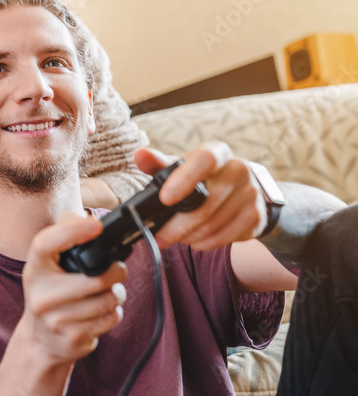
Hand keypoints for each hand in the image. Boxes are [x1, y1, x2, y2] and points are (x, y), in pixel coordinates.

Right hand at [21, 212, 126, 365]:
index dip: (72, 231)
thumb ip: (64, 237)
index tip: (96, 225)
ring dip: (116, 294)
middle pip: (96, 278)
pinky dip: (113, 313)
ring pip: (108, 299)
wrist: (40, 340)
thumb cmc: (50, 292)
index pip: (45, 243)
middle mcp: (40, 294)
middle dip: (117, 272)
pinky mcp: (73, 338)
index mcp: (34, 269)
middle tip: (116, 270)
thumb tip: (87, 219)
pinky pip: (111, 318)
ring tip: (106, 293)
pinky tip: (100, 312)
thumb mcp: (47, 265)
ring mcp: (56, 319)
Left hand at [134, 144, 264, 249]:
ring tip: (176, 237)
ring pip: (213, 224)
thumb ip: (159, 163)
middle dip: (177, 225)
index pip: (204, 160)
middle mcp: (238, 169)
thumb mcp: (181, 168)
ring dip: (189, 236)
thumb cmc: (203, 178)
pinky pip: (225, 237)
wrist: (243, 191)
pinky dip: (204, 243)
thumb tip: (140, 155)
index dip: (185, 179)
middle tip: (160, 236)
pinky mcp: (256, 216)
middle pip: (205, 203)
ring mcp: (251, 193)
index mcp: (217, 152)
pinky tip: (195, 240)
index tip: (165, 199)